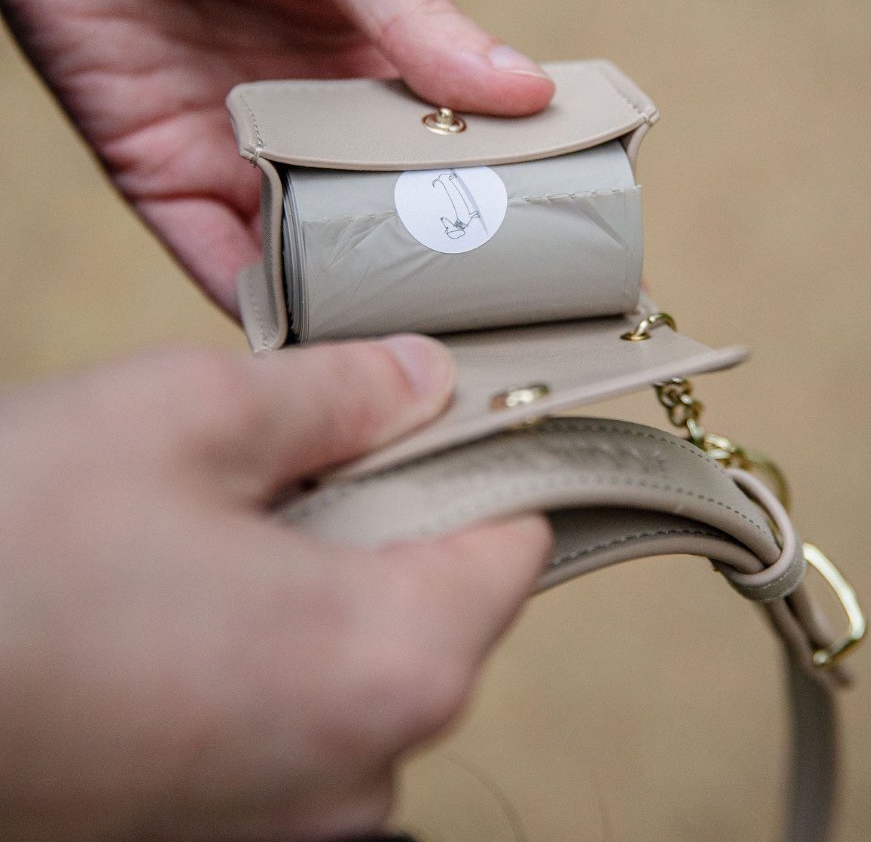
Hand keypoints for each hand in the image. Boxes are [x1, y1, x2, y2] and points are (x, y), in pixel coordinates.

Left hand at [0, 0, 553, 311]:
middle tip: (476, 327)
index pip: (443, 149)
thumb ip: (417, 16)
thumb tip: (527, 92)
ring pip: (303, 253)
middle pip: (376, 217)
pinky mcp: (159, 171)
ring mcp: (237, 151)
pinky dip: (253, 300)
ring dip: (343, 301)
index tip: (539, 252)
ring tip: (396, 351)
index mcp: (368, 60)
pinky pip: (211, 255)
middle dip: (421, 270)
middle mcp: (310, 118)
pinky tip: (301, 336)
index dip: (486, 200)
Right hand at [0, 335, 551, 840]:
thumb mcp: (189, 415)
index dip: (484, 459)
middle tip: (299, 453)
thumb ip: (341, 392)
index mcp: (391, 661)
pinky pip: (307, 702)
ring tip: (223, 523)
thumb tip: (424, 377)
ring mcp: (296, 815)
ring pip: (374, 648)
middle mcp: (365, 766)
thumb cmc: (5, 551)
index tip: (437, 413)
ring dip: (330, 572)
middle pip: (449, 598)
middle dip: (394, 513)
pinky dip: (280, 636)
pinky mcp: (228, 824)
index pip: (516, 538)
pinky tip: (190, 591)